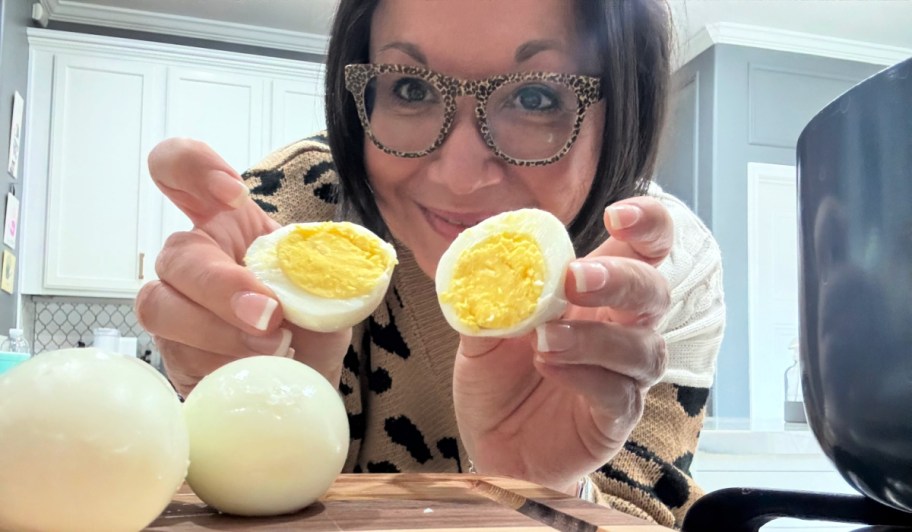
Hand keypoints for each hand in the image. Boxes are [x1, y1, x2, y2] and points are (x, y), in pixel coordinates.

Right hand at [134, 138, 351, 396]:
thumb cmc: (309, 322)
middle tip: (269, 315)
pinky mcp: (171, 350)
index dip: (194, 168)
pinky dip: (221, 363)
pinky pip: (178, 353)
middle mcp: (192, 256)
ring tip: (272, 347)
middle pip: (178, 252)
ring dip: (219, 330)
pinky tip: (254, 370)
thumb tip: (317, 281)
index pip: (180, 168)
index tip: (233, 194)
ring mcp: (173, 303)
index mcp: (227, 221)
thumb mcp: (328, 288)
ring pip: (162, 305)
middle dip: (223, 286)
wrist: (301, 378)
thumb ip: (324, 275)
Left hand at [452, 197, 671, 493]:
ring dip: (594, 337)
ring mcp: (623, 375)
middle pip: (653, 290)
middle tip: (576, 279)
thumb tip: (480, 258)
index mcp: (594, 294)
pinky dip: (585, 376)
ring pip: (642, 346)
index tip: (618, 215)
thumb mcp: (481, 330)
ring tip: (546, 339)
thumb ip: (488, 296)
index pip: (644, 249)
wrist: (491, 443)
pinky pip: (619, 394)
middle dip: (620, 279)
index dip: (648, 225)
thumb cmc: (497, 379)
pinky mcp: (615, 418)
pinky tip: (549, 367)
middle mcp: (620, 328)